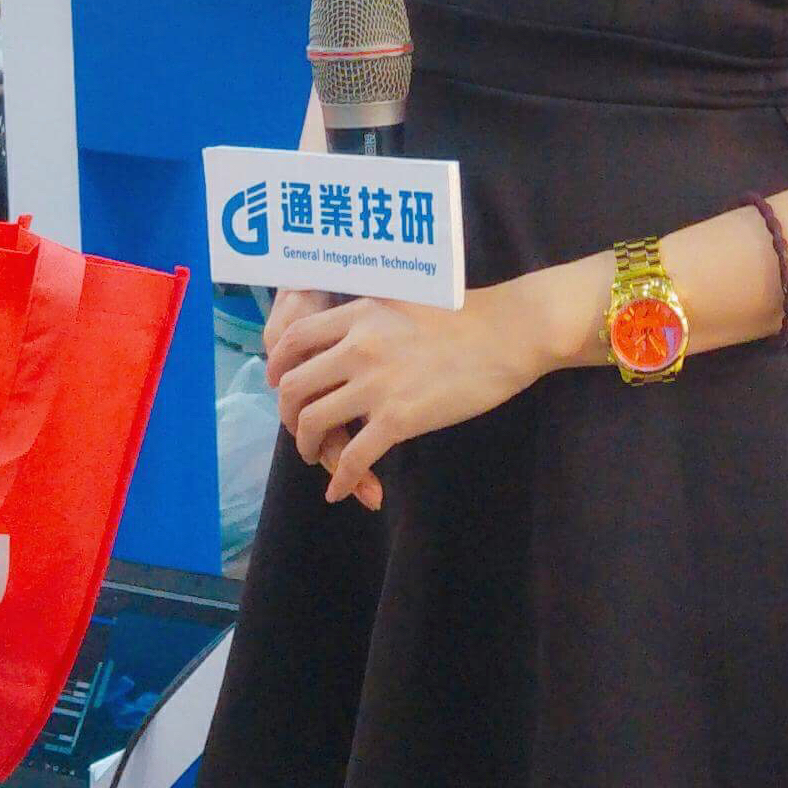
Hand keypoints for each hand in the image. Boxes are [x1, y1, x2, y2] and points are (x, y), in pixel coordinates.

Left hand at [266, 280, 546, 505]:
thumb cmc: (467, 315)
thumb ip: (372, 314)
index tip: (278, 383)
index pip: (295, 337)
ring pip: (315, 423)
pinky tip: (340, 490)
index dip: (278, 365)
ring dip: (309, 447)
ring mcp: (377, 384)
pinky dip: (341, 479)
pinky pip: (354, 457)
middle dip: (289, 414)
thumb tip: (349, 331)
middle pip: (295, 386)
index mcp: (359, 313)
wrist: (508, 333)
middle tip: (299, 427)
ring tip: (318, 457)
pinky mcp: (399, 418)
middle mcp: (358, 346)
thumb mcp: (406, 298)